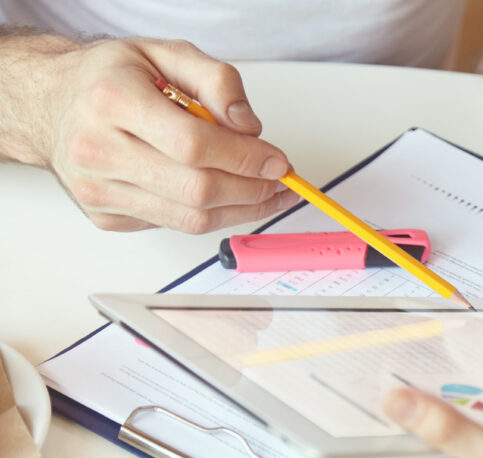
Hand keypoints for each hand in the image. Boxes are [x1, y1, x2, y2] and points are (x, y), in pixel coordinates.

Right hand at [45, 38, 296, 232]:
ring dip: (240, 210)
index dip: (246, 158)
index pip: (194, 145)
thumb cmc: (109, 79)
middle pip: (196, 189)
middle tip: (278, 181)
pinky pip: (175, 225)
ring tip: (264, 193)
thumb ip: (217, 80)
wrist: (50, 104)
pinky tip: (221, 194)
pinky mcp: (106, 217)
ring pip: (190, 219)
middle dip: (252, 190)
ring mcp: (99, 190)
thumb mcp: (165, 53)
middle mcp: (97, 149)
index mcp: (112, 100)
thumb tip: (250, 128)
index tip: (277, 161)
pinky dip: (209, 213)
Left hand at [382, 388, 482, 457]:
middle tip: (466, 387)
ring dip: (453, 427)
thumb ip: (444, 429)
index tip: (420, 372)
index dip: (403, 401)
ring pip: (436, 453)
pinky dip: (469, 445)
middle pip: (410, 443)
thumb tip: (392, 402)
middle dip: (432, 413)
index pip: (386, 435)